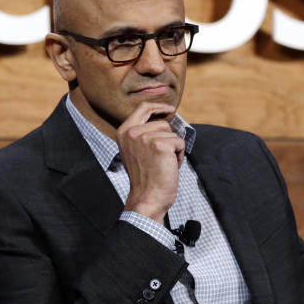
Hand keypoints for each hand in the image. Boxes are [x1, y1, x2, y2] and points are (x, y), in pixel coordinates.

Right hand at [116, 101, 183, 222]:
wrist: (147, 198)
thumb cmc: (145, 177)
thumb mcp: (137, 150)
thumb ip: (144, 133)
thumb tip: (165, 117)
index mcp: (124, 132)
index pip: (143, 108)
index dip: (158, 106)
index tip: (170, 108)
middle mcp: (132, 132)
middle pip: (162, 123)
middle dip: (168, 139)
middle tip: (160, 159)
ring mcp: (145, 137)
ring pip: (172, 133)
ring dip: (173, 149)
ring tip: (163, 164)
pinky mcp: (160, 145)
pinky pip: (180, 142)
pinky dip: (180, 155)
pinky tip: (169, 167)